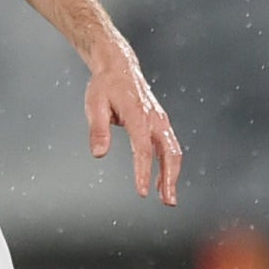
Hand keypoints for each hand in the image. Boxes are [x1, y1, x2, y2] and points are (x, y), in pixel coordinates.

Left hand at [86, 48, 182, 206]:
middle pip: (169, 152)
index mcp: (138, 114)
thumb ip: (97, 129)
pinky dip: (168, 165)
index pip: (142, 149)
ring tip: (167, 198)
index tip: (142, 192)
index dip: (143, 172)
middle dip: (170, 179)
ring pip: (173, 151)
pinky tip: (160, 182)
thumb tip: (99, 153)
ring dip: (172, 175)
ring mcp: (161, 120)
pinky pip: (169, 147)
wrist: (119, 67)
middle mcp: (155, 118)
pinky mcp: (161, 123)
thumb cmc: (105, 86)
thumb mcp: (94, 105)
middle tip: (167, 202)